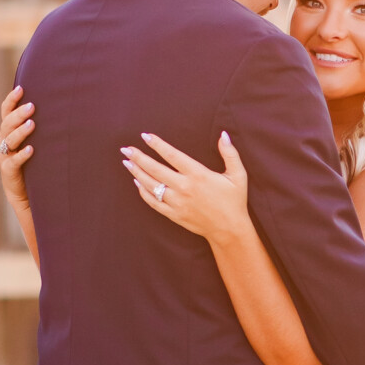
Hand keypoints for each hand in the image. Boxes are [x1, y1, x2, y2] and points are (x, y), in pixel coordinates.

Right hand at [0, 85, 34, 209]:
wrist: (26, 191)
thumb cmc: (34, 160)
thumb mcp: (36, 140)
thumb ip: (39, 125)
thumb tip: (60, 104)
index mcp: (8, 131)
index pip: (6, 112)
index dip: (11, 100)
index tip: (21, 88)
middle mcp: (4, 141)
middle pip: (7, 123)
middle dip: (18, 114)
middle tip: (32, 106)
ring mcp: (5, 156)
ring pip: (9, 141)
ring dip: (20, 132)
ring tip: (32, 124)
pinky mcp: (9, 171)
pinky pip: (13, 161)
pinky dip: (21, 155)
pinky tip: (31, 150)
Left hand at [122, 131, 250, 246]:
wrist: (229, 229)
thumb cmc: (234, 201)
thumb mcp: (238, 175)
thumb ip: (230, 153)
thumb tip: (223, 134)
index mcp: (198, 175)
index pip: (172, 155)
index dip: (157, 145)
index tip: (145, 136)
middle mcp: (184, 187)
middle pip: (155, 169)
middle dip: (139, 157)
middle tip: (126, 149)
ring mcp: (177, 202)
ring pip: (151, 185)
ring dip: (137, 173)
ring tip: (126, 162)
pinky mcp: (174, 214)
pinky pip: (153, 202)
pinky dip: (143, 192)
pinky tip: (137, 183)